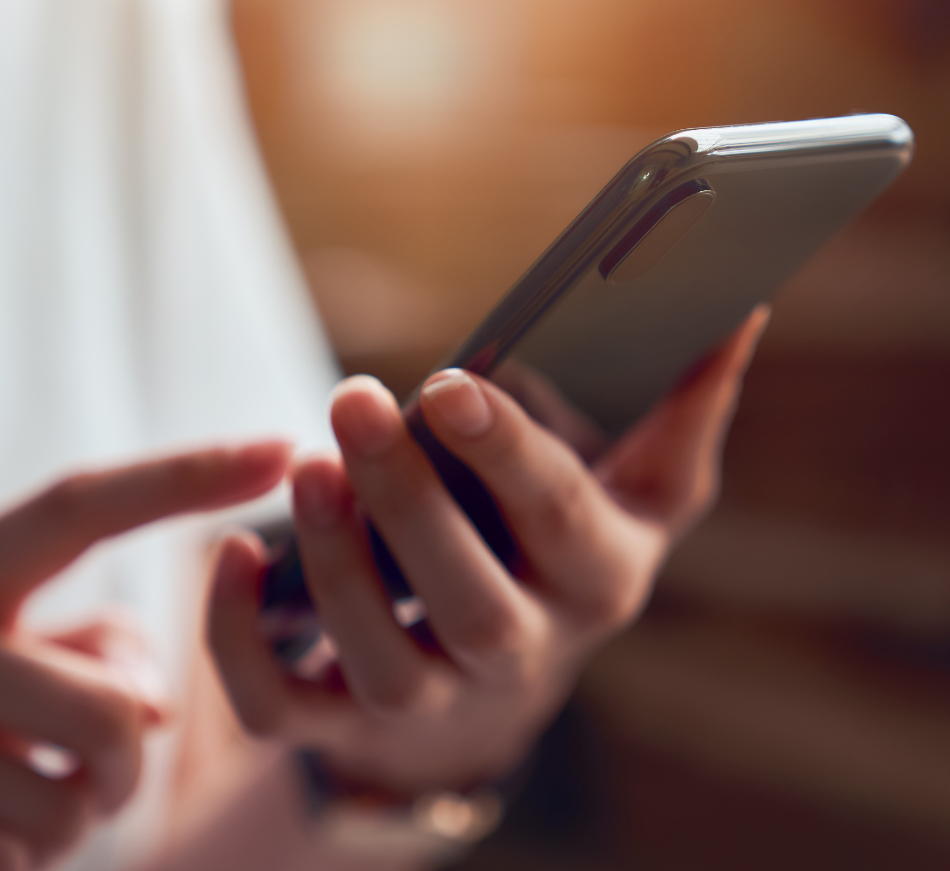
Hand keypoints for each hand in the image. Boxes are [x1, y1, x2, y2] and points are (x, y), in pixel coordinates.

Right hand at [0, 443, 290, 869]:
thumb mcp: (26, 639)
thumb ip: (104, 642)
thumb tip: (155, 711)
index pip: (83, 501)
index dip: (187, 473)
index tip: (282, 444)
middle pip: (114, 710)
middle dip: (134, 739)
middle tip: (108, 742)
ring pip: (85, 791)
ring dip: (89, 794)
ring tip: (31, 771)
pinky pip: (39, 844)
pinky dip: (41, 841)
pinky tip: (0, 813)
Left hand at [209, 308, 768, 793]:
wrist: (503, 672)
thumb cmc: (572, 552)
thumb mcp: (648, 492)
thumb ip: (688, 407)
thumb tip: (739, 308)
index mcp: (600, 583)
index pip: (561, 520)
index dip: (509, 455)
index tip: (452, 383)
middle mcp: (522, 654)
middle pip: (469, 600)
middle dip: (409, 501)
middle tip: (355, 399)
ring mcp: (434, 699)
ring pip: (380, 656)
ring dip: (335, 561)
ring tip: (306, 463)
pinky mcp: (349, 720)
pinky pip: (284, 707)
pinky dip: (240, 641)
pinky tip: (232, 552)